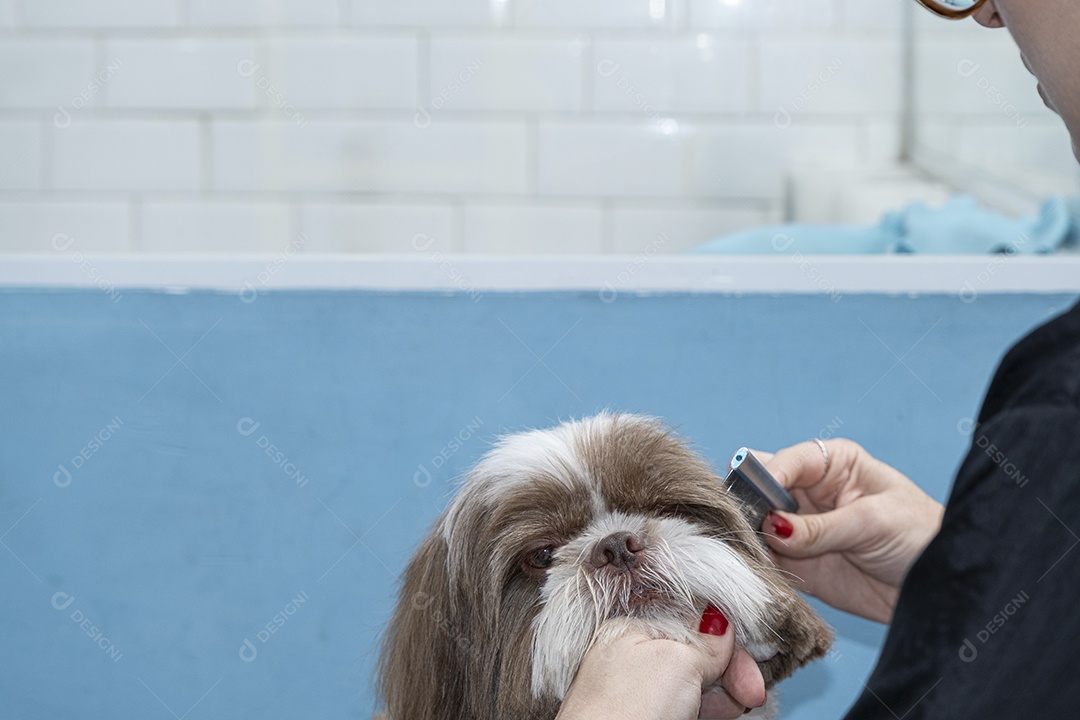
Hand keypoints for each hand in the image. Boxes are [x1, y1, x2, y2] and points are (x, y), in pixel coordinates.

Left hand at [555, 614, 765, 719]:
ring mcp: (641, 691)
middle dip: (730, 669)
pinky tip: (726, 713)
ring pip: (695, 683)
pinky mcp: (648, 717)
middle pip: (696, 652)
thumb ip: (704, 639)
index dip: (725, 635)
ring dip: (724, 693)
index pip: (689, 619)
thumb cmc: (627, 708)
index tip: (755, 655)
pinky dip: (710, 709)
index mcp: (632, 627)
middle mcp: (634, 655)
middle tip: (753, 692)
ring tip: (739, 705)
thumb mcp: (676, 661)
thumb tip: (720, 619)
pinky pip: (687, 706)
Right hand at [756, 439, 943, 623]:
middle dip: (747, 506)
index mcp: (830, 463)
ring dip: (748, 538)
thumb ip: (820, 528)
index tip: (755, 502)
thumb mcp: (873, 523)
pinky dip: (756, 567)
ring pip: (755, 525)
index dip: (764, 478)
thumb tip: (771, 527)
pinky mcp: (796, 564)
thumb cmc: (919, 536)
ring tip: (748, 553)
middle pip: (759, 489)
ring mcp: (799, 528)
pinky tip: (756, 573)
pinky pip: (765, 561)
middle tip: (746, 528)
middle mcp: (807, 492)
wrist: (938, 587)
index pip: (783, 462)